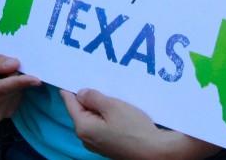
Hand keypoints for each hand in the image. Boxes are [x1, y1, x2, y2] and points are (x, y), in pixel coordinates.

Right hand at [0, 50, 40, 122]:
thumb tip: (14, 64)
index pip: (0, 88)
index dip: (18, 82)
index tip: (36, 79)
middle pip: (11, 90)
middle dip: (14, 75)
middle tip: (4, 67)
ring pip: (16, 94)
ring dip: (14, 82)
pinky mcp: (4, 116)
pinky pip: (17, 99)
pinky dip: (14, 89)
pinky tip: (3, 87)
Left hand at [61, 89, 218, 159]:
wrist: (155, 152)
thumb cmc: (133, 128)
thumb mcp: (112, 106)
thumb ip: (93, 97)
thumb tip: (80, 93)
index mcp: (83, 127)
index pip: (70, 102)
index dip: (70, 87)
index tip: (70, 73)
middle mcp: (85, 138)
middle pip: (81, 110)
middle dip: (86, 96)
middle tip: (93, 77)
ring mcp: (97, 143)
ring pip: (92, 117)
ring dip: (98, 105)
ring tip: (106, 89)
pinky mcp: (108, 145)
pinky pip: (101, 125)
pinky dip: (105, 115)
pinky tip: (115, 106)